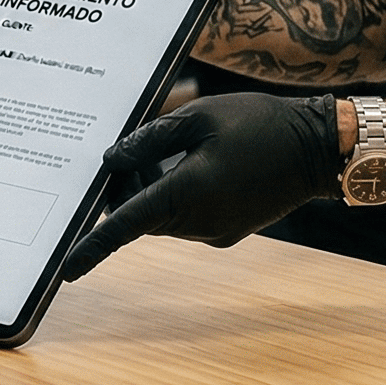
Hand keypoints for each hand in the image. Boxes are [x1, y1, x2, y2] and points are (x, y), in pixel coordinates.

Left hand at [57, 92, 341, 280]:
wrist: (317, 149)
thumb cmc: (260, 124)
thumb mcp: (199, 117)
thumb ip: (149, 139)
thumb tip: (113, 159)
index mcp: (186, 193)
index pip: (126, 225)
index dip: (93, 246)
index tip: (68, 267)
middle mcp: (198, 222)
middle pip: (141, 216)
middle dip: (129, 189)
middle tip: (137, 149)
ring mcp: (214, 231)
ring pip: (163, 217)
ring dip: (155, 191)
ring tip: (179, 150)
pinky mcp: (227, 232)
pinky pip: (186, 219)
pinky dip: (178, 197)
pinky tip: (199, 164)